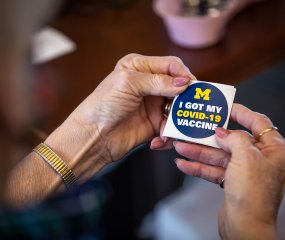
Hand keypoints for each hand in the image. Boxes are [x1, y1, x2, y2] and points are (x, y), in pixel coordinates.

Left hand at [69, 54, 194, 163]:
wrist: (93, 136)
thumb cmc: (103, 105)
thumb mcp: (128, 84)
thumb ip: (158, 81)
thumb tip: (184, 82)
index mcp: (140, 67)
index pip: (170, 65)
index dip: (183, 73)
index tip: (192, 85)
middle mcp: (149, 84)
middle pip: (178, 86)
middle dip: (185, 97)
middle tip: (191, 106)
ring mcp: (153, 104)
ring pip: (178, 107)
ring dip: (178, 118)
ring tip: (173, 126)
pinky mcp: (155, 123)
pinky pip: (172, 126)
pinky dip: (170, 133)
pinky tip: (161, 138)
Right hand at [172, 104, 284, 238]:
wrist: (245, 227)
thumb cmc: (254, 195)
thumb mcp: (246, 157)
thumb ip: (234, 138)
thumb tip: (223, 131)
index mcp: (276, 150)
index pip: (258, 122)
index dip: (240, 112)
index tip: (224, 107)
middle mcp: (263, 160)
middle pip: (233, 140)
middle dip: (210, 137)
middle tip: (195, 128)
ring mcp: (247, 172)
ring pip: (220, 155)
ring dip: (199, 152)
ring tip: (181, 145)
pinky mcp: (234, 182)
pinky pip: (215, 169)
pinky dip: (200, 167)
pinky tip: (184, 163)